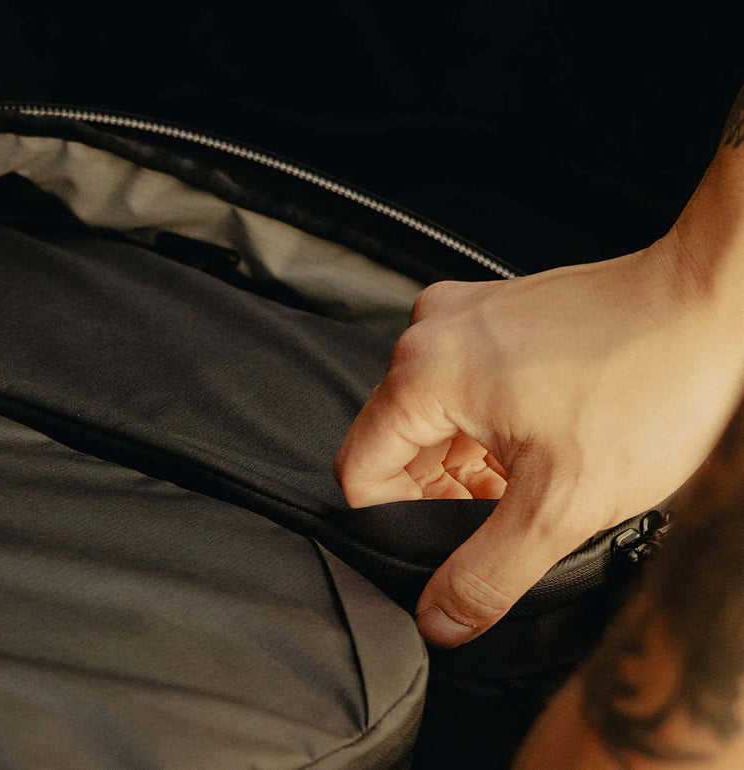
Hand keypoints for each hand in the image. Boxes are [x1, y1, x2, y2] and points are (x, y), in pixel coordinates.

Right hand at [333, 230, 743, 647]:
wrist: (707, 305)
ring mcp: (462, 319)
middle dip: (441, 495)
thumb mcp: (561, 504)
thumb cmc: (648, 382)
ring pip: (430, 418)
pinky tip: (533, 444)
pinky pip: (459, 387)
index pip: (361, 472)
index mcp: (422, 373)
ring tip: (528, 481)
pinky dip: (485, 428)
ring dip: (467, 464)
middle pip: (396, 445)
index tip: (446, 539)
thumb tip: (439, 618)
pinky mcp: (491, 316)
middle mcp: (429, 335)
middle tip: (504, 514)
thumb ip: (487, 574)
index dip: (395, 523)